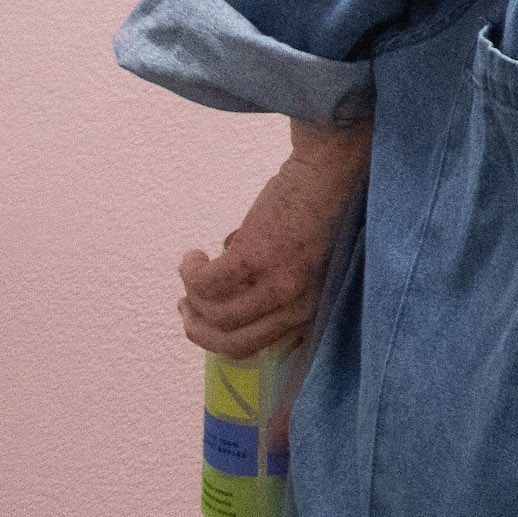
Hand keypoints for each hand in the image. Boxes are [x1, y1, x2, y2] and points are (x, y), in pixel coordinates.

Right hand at [175, 117, 372, 358]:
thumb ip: (280, 289)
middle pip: (232, 342)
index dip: (220, 338)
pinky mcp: (256, 258)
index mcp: (311, 309)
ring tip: (191, 272)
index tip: (202, 320)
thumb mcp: (306, 264)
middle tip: (185, 307)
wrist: (332, 170)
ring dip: (191, 298)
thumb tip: (232, 299)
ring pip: (214, 315)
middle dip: (199, 329)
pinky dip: (191, 272)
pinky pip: (205, 284)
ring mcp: (277, 284)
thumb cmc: (319, 211)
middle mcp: (298, 305)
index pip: (256, 346)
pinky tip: (194, 256)